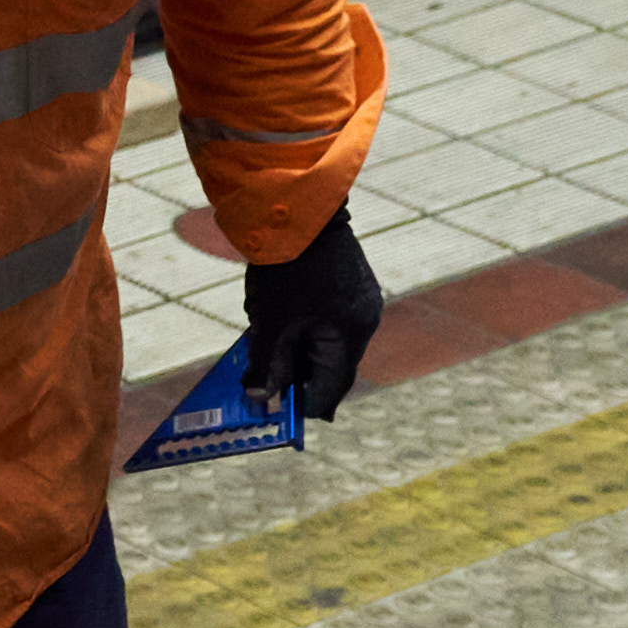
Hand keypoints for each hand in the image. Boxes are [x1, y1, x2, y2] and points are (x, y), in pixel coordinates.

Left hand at [242, 208, 389, 422]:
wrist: (298, 209)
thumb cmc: (285, 269)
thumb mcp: (270, 322)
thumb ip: (267, 364)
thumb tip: (262, 398)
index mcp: (352, 334)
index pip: (332, 386)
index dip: (306, 405)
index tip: (282, 417)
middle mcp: (365, 320)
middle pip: (331, 366)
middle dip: (298, 376)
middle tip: (265, 386)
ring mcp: (361, 300)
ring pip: (328, 342)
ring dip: (299, 351)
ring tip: (264, 350)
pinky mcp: (351, 284)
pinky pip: (328, 320)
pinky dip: (304, 329)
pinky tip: (276, 322)